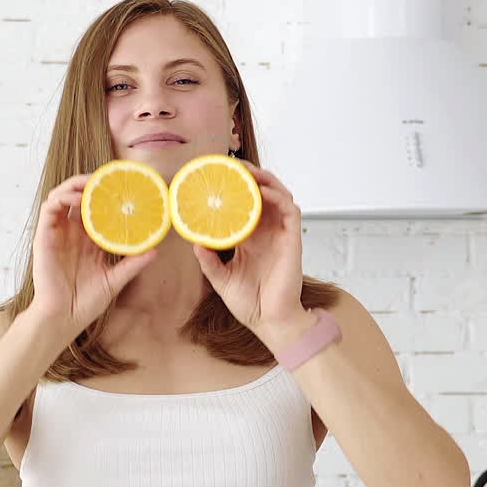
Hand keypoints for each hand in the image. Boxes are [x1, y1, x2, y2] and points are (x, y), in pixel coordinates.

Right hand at [30, 174, 157, 335]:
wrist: (64, 318)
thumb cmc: (86, 302)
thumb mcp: (115, 280)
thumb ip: (133, 264)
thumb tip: (155, 250)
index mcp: (89, 240)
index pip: (97, 209)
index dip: (107, 195)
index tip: (124, 186)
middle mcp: (73, 233)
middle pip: (79, 197)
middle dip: (91, 183)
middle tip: (107, 177)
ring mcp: (58, 234)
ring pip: (62, 196)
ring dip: (75, 185)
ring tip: (91, 183)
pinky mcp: (45, 237)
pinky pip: (49, 208)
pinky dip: (61, 197)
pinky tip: (76, 198)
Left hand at [192, 163, 309, 347]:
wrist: (269, 322)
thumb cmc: (250, 303)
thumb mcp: (220, 279)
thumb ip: (209, 261)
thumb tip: (195, 242)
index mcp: (250, 238)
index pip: (244, 205)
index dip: (235, 188)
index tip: (217, 176)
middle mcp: (266, 232)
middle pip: (263, 193)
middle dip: (251, 175)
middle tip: (232, 165)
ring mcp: (280, 235)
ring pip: (279, 195)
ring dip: (266, 180)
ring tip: (249, 171)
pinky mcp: (292, 240)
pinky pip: (290, 211)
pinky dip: (278, 197)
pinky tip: (263, 193)